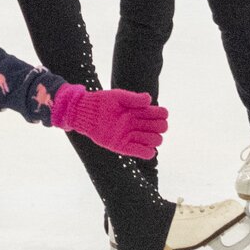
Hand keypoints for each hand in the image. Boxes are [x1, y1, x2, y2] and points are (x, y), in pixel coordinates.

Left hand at [50, 83, 166, 159]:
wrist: (87, 112)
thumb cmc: (103, 101)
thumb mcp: (119, 97)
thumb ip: (134, 98)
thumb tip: (150, 99)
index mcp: (139, 111)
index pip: (159, 114)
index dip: (162, 114)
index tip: (160, 113)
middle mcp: (137, 124)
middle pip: (159, 128)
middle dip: (160, 126)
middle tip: (153, 124)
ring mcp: (131, 135)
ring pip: (153, 140)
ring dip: (154, 139)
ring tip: (148, 136)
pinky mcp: (122, 146)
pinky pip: (140, 152)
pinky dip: (147, 152)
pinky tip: (148, 150)